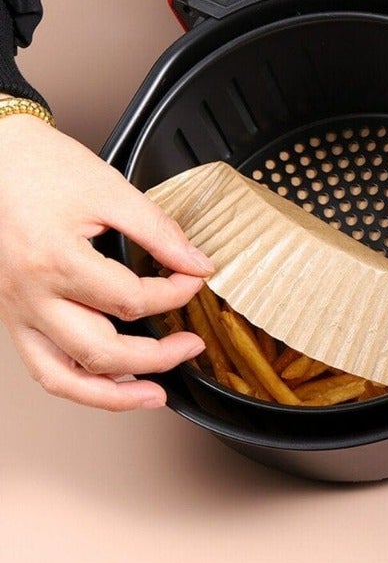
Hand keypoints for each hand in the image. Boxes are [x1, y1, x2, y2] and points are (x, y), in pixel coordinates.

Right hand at [0, 114, 214, 410]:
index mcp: (55, 262)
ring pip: (65, 377)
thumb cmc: (37, 167)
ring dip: (114, 394)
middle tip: (191, 345)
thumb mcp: (108, 190)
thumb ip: (158, 231)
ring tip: (154, 395)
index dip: (175, 294)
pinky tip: (109, 385)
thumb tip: (195, 262)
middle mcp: (32, 297)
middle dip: (158, 356)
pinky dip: (80, 385)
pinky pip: (44, 368)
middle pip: (102, 352)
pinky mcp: (15, 316)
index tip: (194, 279)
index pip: (132, 300)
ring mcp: (19, 312)